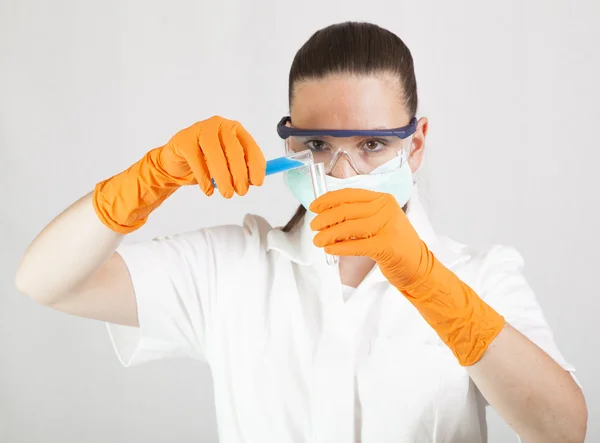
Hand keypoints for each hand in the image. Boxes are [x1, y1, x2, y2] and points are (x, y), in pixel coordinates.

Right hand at [159, 116, 265, 197]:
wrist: (176, 163)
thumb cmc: (206, 163)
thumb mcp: (227, 166)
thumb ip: (241, 170)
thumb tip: (253, 181)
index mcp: (234, 130)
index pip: (250, 146)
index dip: (256, 166)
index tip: (258, 183)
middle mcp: (219, 125)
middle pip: (234, 150)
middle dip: (240, 174)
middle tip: (242, 192)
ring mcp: (200, 130)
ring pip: (215, 154)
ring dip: (223, 177)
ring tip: (227, 193)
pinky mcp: (184, 139)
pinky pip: (196, 160)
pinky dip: (204, 178)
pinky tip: (208, 190)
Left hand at [309, 188, 504, 365]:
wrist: (418, 267)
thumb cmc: (394, 245)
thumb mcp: (379, 222)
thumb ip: (358, 215)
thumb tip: (326, 215)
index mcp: (384, 199)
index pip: (350, 194)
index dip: (328, 200)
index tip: (314, 207)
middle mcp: (387, 209)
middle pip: (347, 210)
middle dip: (325, 218)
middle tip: (313, 227)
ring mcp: (388, 226)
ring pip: (349, 227)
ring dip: (328, 234)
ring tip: (318, 241)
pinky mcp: (387, 245)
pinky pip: (356, 245)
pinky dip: (339, 247)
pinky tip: (329, 250)